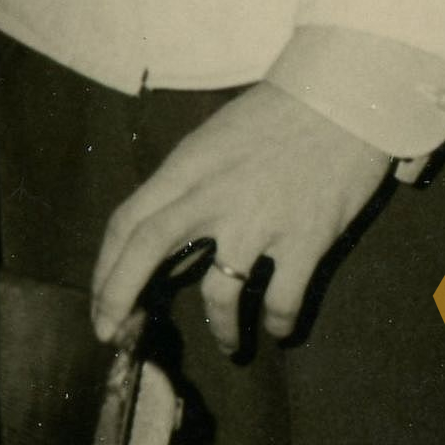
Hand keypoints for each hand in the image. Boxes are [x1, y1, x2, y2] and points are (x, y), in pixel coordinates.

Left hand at [90, 82, 392, 348]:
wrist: (345, 98)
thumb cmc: (276, 116)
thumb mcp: (214, 140)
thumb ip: (186, 186)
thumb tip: (163, 239)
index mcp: (186, 166)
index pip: (126, 221)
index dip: (104, 268)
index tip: (99, 303)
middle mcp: (213, 193)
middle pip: (146, 249)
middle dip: (119, 297)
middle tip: (112, 336)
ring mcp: (259, 218)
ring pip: (219, 292)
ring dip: (220, 328)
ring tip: (229, 346)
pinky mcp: (306, 238)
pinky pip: (282, 299)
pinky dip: (279, 323)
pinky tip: (279, 328)